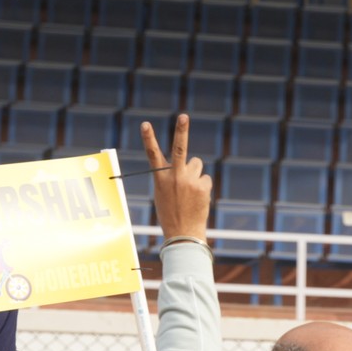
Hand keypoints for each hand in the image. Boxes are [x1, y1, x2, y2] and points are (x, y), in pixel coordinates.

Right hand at [140, 114, 213, 245]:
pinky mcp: (203, 186)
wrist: (183, 233)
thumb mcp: (164, 193)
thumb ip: (173, 176)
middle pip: (180, 148)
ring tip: (190, 190)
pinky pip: (205, 179)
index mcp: (160, 178)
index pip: (152, 154)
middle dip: (181, 130)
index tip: (146, 124)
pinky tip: (198, 199)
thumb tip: (193, 163)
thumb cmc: (171, 213)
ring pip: (197, 164)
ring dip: (195, 173)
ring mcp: (190, 181)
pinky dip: (203, 187)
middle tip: (183, 116)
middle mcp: (175, 177)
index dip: (149, 138)